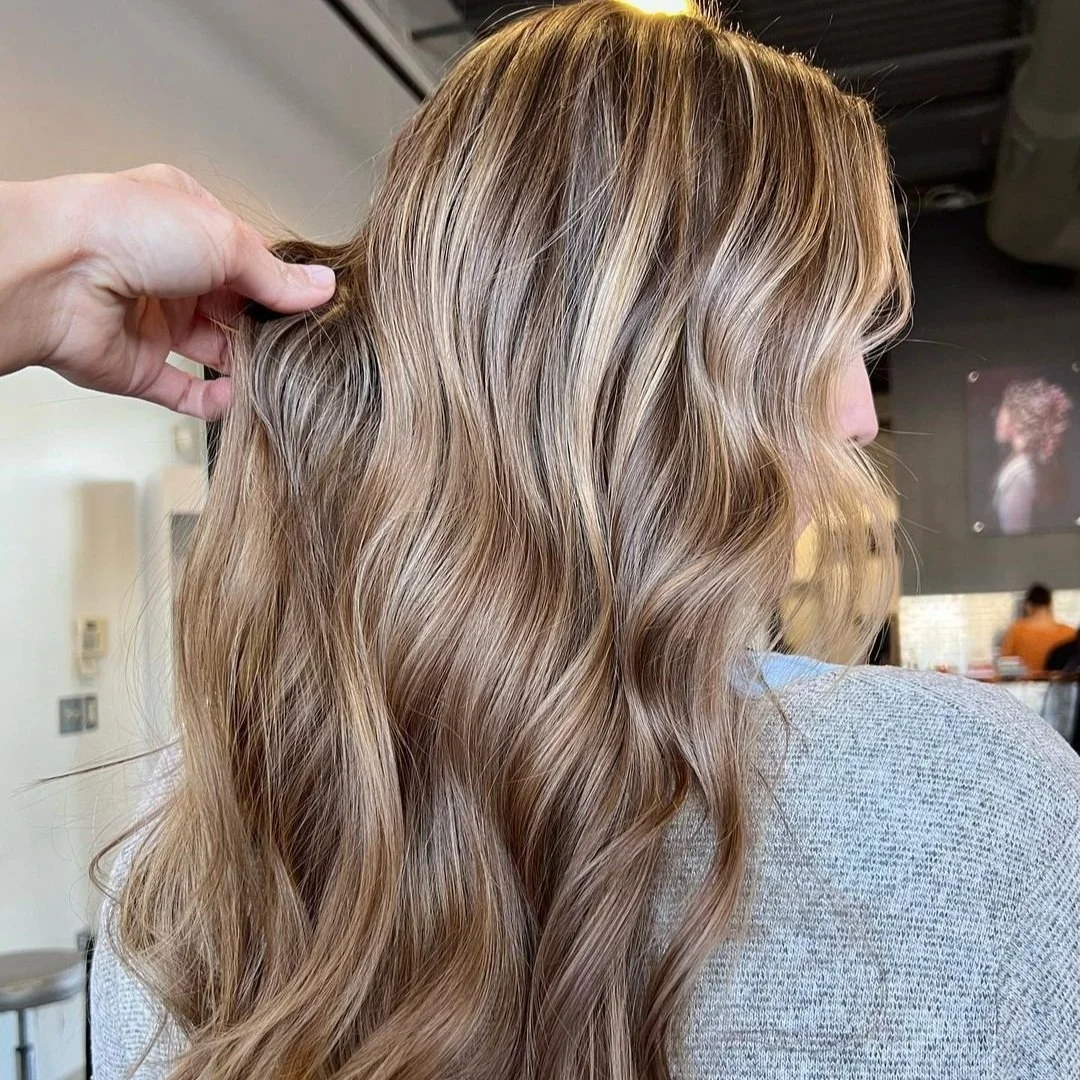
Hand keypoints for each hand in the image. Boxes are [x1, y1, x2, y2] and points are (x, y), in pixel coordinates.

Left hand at [0, 164, 335, 418]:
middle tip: (300, 342)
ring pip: (214, 350)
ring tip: (276, 373)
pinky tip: (238, 400)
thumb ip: (274, 274)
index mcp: (184, 222)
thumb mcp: (222, 237)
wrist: (52, 273)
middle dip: (265, 325)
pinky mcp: (137, 365)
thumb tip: (319, 287)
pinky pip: (185, 391)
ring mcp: (151, 318)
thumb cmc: (119, 229)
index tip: (314, 303)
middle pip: (234, 306)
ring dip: (245, 365)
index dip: (279, 281)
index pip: (246, 258)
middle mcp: (166, 269)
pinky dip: (214, 401)